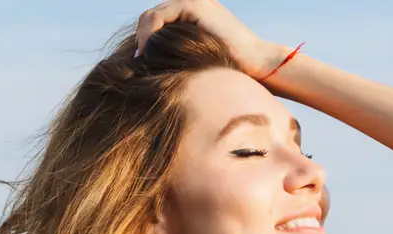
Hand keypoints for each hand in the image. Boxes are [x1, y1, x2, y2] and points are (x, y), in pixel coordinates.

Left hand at [134, 0, 288, 78]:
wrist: (254, 62)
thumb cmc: (228, 67)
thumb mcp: (195, 56)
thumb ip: (175, 51)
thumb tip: (144, 62)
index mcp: (191, 10)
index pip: (156, 21)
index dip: (144, 41)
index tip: (139, 63)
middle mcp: (190, 0)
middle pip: (150, 17)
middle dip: (142, 39)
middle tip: (138, 63)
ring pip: (151, 17)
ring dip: (143, 39)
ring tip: (142, 60)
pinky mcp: (192, 4)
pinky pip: (158, 18)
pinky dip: (149, 35)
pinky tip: (148, 53)